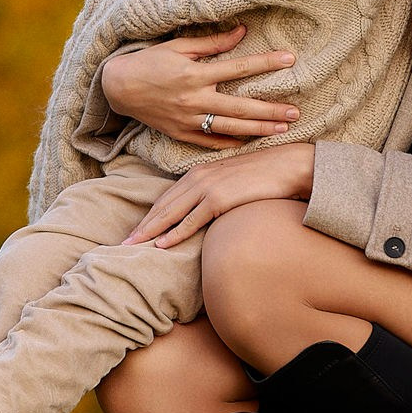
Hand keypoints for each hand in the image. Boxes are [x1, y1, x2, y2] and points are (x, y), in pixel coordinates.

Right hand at [101, 27, 298, 149]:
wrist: (118, 87)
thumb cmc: (150, 62)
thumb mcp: (179, 46)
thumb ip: (213, 43)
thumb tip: (242, 32)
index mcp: (195, 74)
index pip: (239, 68)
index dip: (266, 63)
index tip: (290, 59)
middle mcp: (194, 99)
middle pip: (241, 107)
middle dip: (271, 109)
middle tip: (296, 111)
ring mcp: (188, 120)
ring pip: (231, 128)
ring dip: (259, 129)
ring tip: (283, 128)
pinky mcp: (181, 134)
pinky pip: (211, 142)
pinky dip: (232, 144)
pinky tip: (252, 143)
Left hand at [125, 144, 317, 248]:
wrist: (289, 166)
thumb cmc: (266, 176)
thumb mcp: (233, 182)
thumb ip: (216, 193)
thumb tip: (207, 212)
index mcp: (198, 172)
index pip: (166, 198)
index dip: (149, 216)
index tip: (135, 232)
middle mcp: (198, 177)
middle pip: (162, 206)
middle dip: (142, 226)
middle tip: (122, 243)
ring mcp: (207, 187)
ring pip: (170, 213)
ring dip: (150, 232)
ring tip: (133, 246)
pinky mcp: (219, 198)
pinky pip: (191, 220)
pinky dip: (174, 233)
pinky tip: (161, 245)